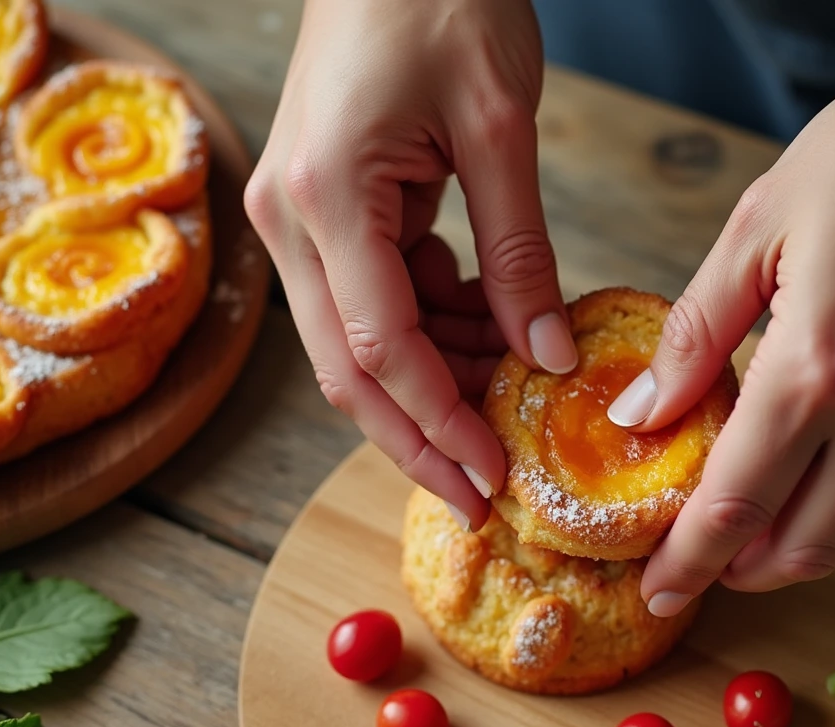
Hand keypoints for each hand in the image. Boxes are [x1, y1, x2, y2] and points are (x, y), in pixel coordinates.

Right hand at [245, 0, 574, 530]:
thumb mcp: (501, 129)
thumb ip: (521, 253)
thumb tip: (543, 355)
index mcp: (325, 198)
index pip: (378, 350)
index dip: (438, 425)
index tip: (493, 480)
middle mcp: (291, 217)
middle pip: (348, 367)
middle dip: (419, 434)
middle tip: (485, 489)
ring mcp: (299, 212)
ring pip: (356, 339)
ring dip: (429, 380)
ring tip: (507, 404)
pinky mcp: (324, 204)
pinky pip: (370, 292)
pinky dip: (427, 325)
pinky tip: (486, 330)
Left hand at [615, 43, 834, 615]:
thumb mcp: (761, 222)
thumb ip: (698, 330)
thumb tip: (642, 409)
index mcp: (814, 368)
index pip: (734, 503)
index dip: (687, 561)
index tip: (655, 588)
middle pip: (800, 546)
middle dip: (737, 572)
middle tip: (696, 562)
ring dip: (803, 555)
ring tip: (757, 537)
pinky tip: (833, 489)